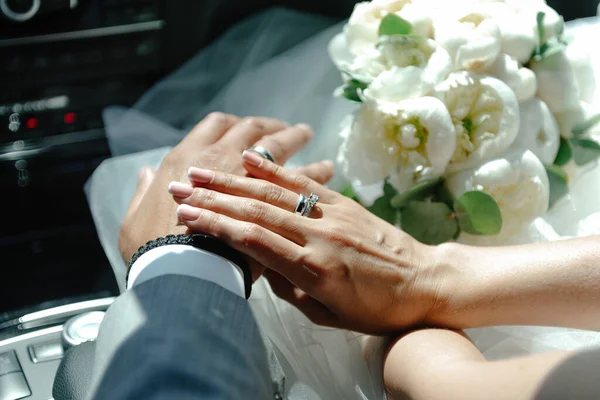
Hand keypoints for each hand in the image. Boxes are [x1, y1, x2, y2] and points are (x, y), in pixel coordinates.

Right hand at [119, 113, 333, 268]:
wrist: (183, 287)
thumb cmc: (153, 259)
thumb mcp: (133, 224)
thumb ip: (143, 195)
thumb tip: (149, 173)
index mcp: (189, 163)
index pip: (215, 129)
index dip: (227, 125)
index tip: (239, 126)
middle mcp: (227, 166)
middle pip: (252, 138)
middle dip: (265, 126)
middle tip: (280, 122)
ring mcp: (263, 191)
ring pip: (284, 158)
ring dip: (293, 140)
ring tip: (306, 132)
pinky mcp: (287, 216)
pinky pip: (304, 186)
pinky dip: (313, 174)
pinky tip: (327, 168)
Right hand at [168, 151, 449, 333]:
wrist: (426, 282)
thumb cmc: (378, 309)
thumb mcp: (329, 315)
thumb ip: (290, 290)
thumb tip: (261, 266)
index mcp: (313, 269)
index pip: (254, 242)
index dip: (217, 228)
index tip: (186, 218)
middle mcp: (319, 236)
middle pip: (256, 212)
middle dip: (213, 200)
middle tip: (178, 190)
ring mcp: (332, 214)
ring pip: (274, 193)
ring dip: (234, 181)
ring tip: (201, 172)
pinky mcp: (343, 203)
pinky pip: (304, 183)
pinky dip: (275, 169)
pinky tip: (250, 157)